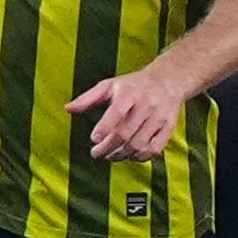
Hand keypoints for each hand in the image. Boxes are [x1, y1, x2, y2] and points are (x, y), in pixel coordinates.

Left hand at [67, 62, 186, 161]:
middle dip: (108, 148)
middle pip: (125, 133)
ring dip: (121, 155)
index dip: (104, 128)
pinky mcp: (168, 127)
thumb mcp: (110, 85)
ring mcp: (158, 117)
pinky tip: (129, 155)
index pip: (117, 111)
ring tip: (110, 155)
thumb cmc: (134, 85)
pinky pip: (154, 149)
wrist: (169, 80)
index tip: (94, 138)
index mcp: (129, 93)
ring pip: (139, 144)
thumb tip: (68, 108)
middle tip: (96, 153)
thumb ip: (88, 98)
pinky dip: (140, 157)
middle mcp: (146, 105)